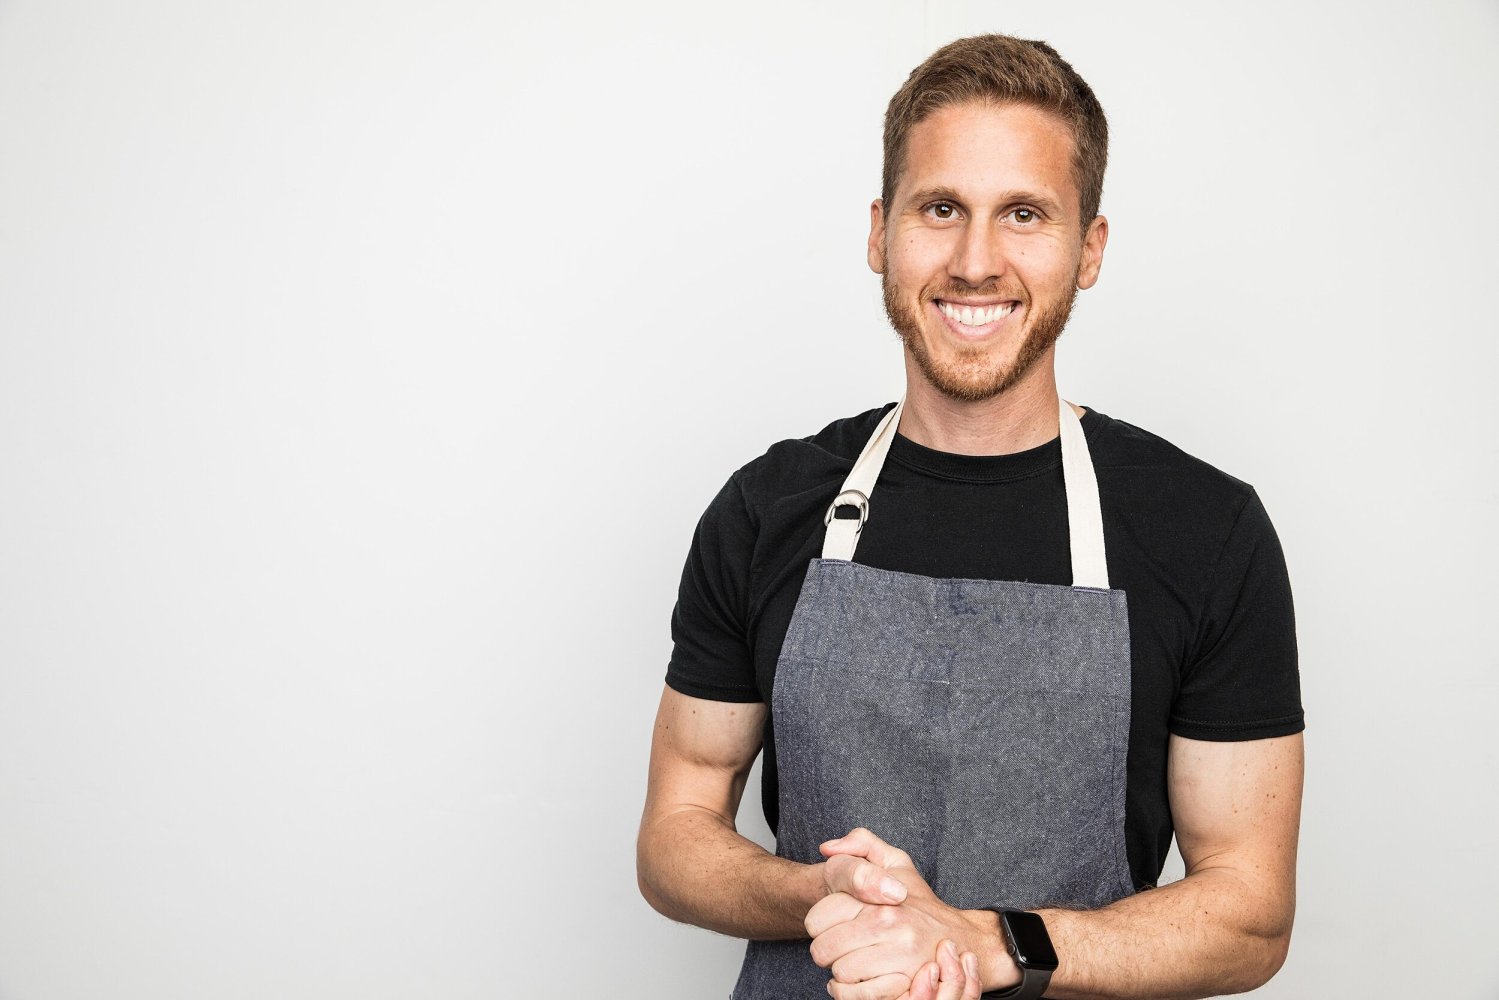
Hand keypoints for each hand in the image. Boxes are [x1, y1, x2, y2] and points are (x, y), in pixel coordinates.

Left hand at [807, 828, 1016, 997]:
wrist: (960, 939)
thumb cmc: (919, 902)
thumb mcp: (895, 862)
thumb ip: (860, 844)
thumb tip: (827, 848)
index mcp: (879, 899)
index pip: (817, 919)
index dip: (820, 923)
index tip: (835, 922)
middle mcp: (889, 926)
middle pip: (823, 950)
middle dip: (827, 950)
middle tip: (843, 945)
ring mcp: (898, 959)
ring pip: (839, 974)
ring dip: (841, 972)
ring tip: (855, 961)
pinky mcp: (906, 986)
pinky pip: (857, 996)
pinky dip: (851, 993)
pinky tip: (859, 981)